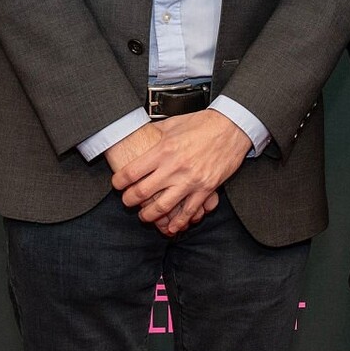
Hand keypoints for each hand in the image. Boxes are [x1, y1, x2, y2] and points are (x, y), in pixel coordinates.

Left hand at [112, 108, 247, 234]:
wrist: (232, 127)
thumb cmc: (203, 123)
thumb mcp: (174, 123)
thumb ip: (155, 131)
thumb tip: (139, 132)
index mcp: (163, 150)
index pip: (131, 172)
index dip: (119, 182)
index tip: (117, 185)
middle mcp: (174, 167)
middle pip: (142, 193)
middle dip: (129, 201)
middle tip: (127, 202)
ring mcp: (190, 180)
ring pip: (162, 207)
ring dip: (149, 216)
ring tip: (144, 216)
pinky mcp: (206, 188)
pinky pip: (188, 211)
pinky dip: (178, 222)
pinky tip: (171, 227)